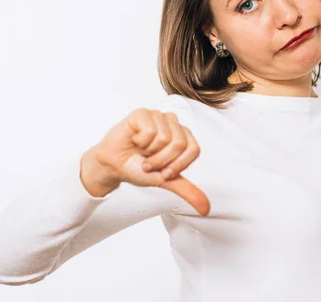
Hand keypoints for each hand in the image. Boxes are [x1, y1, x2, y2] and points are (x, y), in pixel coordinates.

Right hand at [92, 108, 209, 215]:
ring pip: (165, 137)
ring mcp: (158, 116)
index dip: (178, 164)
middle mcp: (174, 124)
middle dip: (162, 161)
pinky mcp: (143, 113)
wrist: (114, 167)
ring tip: (141, 152)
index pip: (193, 149)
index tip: (164, 171)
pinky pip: (150, 130)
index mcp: (184, 136)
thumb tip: (206, 208)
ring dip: (149, 153)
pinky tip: (134, 141)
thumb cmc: (139, 169)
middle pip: (179, 144)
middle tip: (148, 163)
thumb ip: (187, 190)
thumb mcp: (166, 181)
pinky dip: (140, 142)